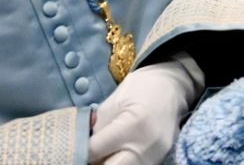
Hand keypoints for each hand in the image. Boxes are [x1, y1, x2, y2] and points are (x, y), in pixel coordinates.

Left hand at [87, 56, 203, 164]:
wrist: (173, 86)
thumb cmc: (139, 89)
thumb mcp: (112, 104)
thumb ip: (96, 130)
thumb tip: (79, 149)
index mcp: (131, 126)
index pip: (93, 152)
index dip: (78, 151)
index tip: (70, 148)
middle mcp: (145, 146)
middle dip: (94, 163)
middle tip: (85, 157)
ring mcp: (155, 157)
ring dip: (107, 163)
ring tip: (100, 155)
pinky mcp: (160, 160)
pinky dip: (122, 163)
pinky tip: (115, 155)